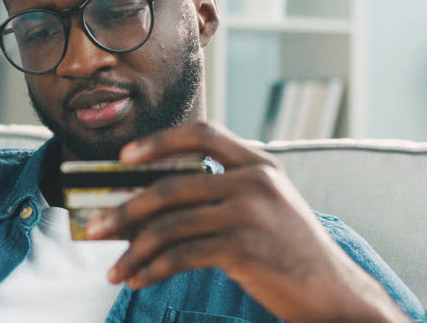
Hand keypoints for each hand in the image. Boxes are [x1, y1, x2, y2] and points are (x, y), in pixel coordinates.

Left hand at [83, 122, 407, 322]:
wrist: (333, 293)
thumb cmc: (291, 252)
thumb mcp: (268, 206)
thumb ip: (224, 192)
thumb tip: (150, 202)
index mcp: (260, 164)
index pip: (203, 132)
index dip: (159, 141)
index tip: (125, 157)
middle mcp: (255, 182)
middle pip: (170, 186)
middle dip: (124, 209)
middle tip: (94, 228)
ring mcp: (250, 214)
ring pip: (169, 225)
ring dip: (132, 250)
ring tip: (113, 269)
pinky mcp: (243, 249)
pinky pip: (180, 255)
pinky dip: (150, 270)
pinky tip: (136, 281)